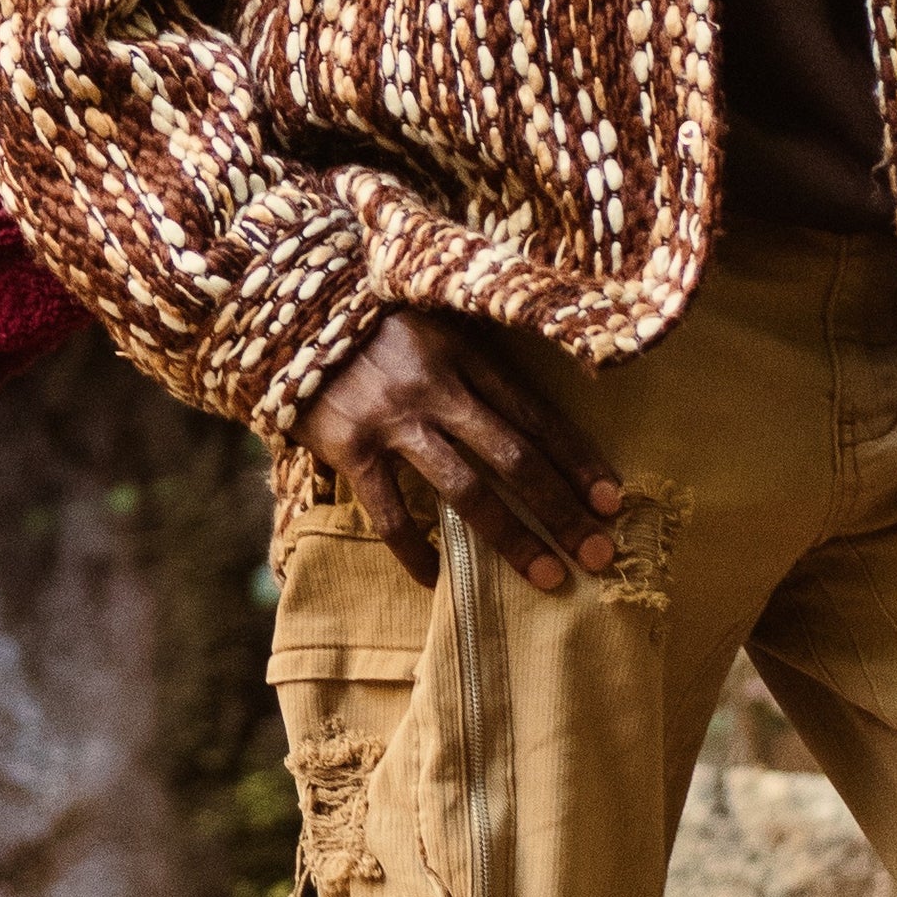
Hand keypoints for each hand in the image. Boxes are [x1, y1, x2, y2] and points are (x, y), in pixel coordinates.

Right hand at [301, 306, 627, 594]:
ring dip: (513, 539)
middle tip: (600, 555)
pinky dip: (415, 550)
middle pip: (515, 459)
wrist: (282, 315)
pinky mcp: (351, 448)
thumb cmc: (366, 321)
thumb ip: (474, 358)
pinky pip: (390, 512)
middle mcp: (436, 388)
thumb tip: (529, 408)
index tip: (614, 501)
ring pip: (467, 491)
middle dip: (563, 510)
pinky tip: (437, 581)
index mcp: (463, 355)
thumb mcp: (429, 320)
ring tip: (549, 577)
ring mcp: (393, 421)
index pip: (536, 415)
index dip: (579, 461)